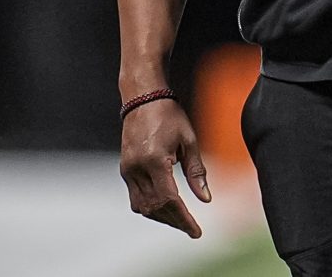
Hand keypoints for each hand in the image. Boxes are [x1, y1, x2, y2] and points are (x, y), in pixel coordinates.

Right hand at [120, 99, 210, 237]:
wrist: (143, 99)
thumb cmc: (169, 115)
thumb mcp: (189, 141)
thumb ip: (197, 171)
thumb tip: (206, 199)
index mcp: (155, 161)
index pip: (170, 200)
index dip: (183, 218)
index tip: (195, 231)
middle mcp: (137, 169)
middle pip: (155, 207)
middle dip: (174, 220)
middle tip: (191, 228)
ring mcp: (128, 170)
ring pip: (142, 206)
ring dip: (161, 216)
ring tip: (180, 220)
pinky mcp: (125, 169)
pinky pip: (135, 197)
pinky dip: (150, 206)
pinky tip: (165, 207)